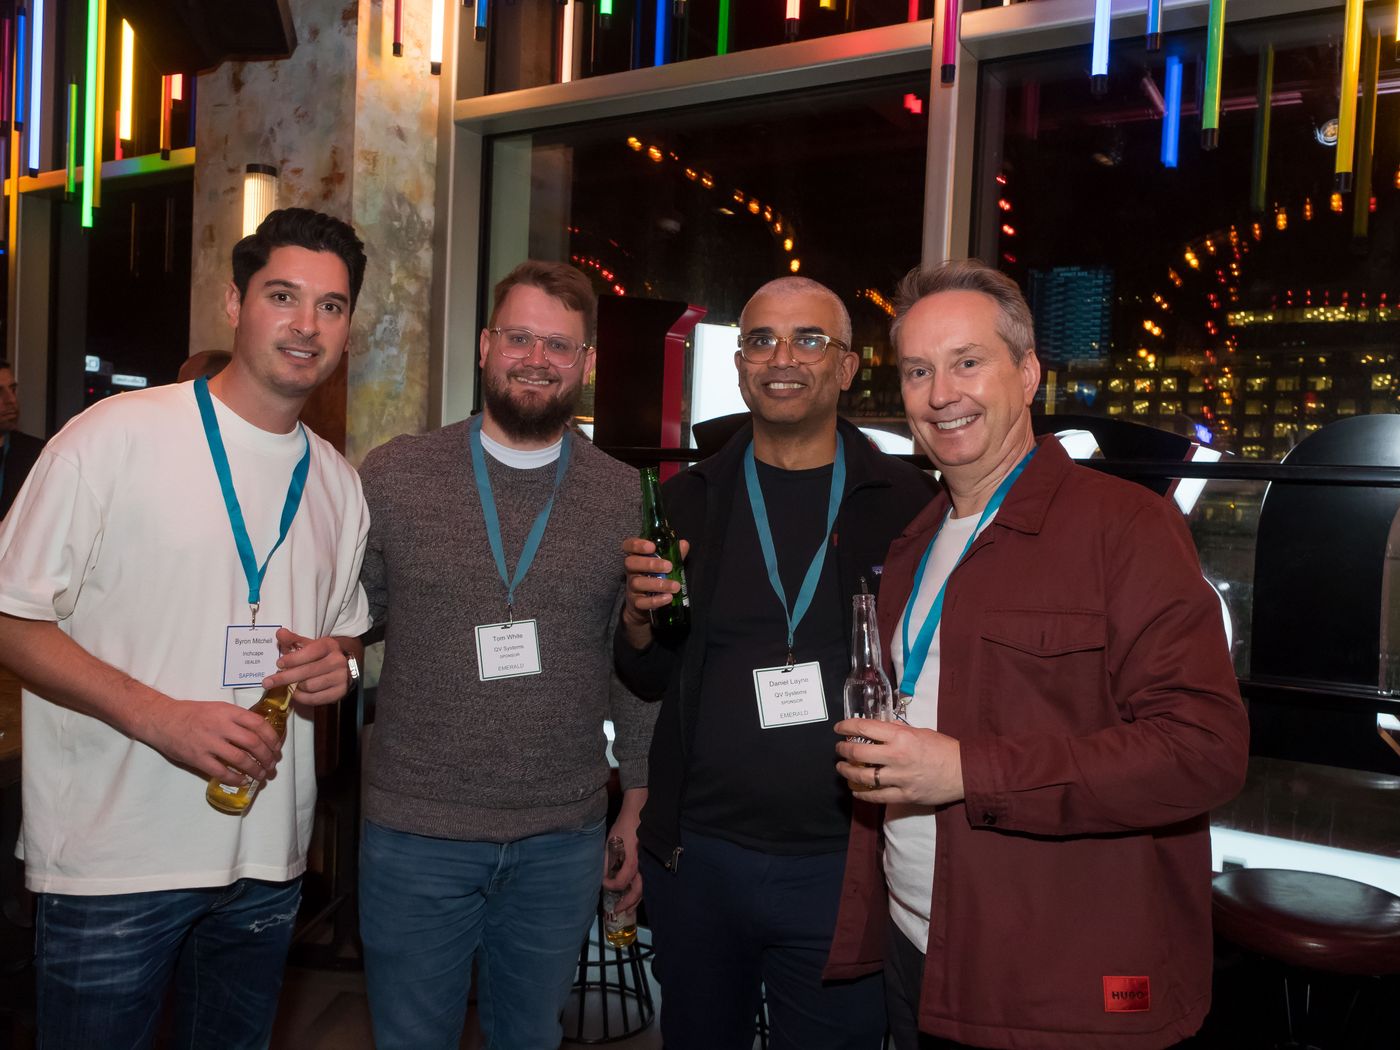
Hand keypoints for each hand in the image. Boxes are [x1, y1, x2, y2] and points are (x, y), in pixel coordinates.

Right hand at [143, 696, 283, 785]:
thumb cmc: (193, 713)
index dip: (272, 737)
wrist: (162, 720)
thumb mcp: (218, 708)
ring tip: (261, 775)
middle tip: (272, 764)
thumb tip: (259, 733)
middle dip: (267, 756)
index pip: (258, 723)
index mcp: (228, 712)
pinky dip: (235, 778)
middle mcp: (220, 726)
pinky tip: (242, 781)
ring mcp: (208, 743)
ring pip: (240, 759)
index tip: (277, 747)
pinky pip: (221, 771)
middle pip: (253, 743)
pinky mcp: (197, 758)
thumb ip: (237, 719)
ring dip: (255, 769)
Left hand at [265, 628, 349, 706]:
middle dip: (285, 677)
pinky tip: (296, 693)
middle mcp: (337, 661)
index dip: (292, 659)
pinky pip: (315, 698)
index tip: (278, 664)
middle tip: (268, 682)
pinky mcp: (340, 692)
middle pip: (307, 672)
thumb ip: (292, 639)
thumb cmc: (320, 655)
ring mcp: (341, 677)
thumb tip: (280, 633)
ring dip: (294, 687)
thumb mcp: (307, 645)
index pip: (309, 652)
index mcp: (329, 645)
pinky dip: (302, 698)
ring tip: (288, 685)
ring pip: (309, 686)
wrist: (343, 667)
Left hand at [603, 788, 645, 913]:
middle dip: (627, 903)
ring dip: (635, 900)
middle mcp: (643, 864)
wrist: (640, 811)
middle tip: (616, 909)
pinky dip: (640, 890)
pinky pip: (646, 879)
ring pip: (644, 887)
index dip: (612, 886)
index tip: (604, 884)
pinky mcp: (650, 861)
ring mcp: (648, 863)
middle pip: (638, 890)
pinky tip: (634, 895)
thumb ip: (607, 859)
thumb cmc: (624, 824)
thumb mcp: (611, 840)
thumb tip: (602, 875)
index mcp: (632, 859)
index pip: (622, 881)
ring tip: (626, 908)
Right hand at [621, 537, 690, 628]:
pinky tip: (668, 598)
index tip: (652, 546)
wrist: (644, 605)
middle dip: (650, 564)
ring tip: (675, 586)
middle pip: (631, 563)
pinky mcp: (636, 603)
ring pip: (637, 583)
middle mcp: (631, 571)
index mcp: (637, 558)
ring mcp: (632, 587)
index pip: (628, 546)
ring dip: (658, 584)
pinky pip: (642, 602)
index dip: (637, 544)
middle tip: (669, 566)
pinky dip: (656, 600)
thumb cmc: (654, 578)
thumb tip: (683, 544)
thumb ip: (673, 554)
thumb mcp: (663, 565)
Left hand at [834, 718, 964, 805]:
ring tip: (842, 768)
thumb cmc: (944, 748)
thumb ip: (897, 731)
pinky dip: (862, 794)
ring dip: (848, 772)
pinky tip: (855, 790)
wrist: (964, 771)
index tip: (839, 728)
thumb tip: (877, 729)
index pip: (864, 728)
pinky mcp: (904, 796)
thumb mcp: (919, 731)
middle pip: (858, 753)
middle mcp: (897, 756)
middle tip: (839, 749)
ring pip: (863, 777)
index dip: (846, 727)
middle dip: (843, 750)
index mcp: (901, 736)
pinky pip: (877, 796)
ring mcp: (900, 778)